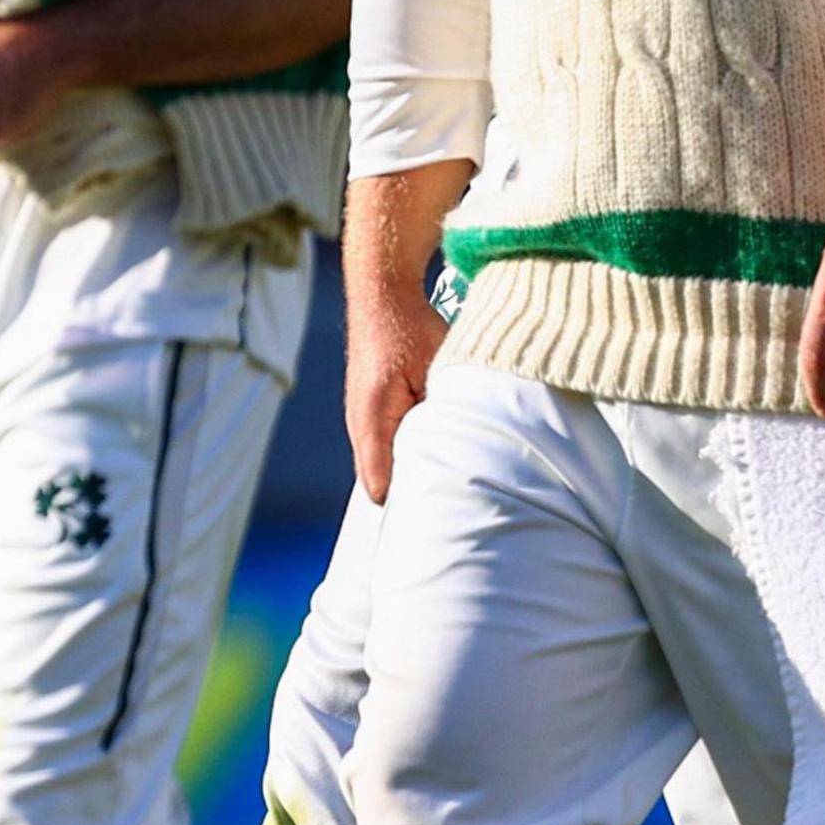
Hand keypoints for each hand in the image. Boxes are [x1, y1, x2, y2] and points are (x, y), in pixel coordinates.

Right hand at [346, 283, 444, 504]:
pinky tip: (436, 461)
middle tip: (450, 520)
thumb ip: (443, 414)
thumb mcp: (435, 370)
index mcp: (371, 422)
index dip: (407, 510)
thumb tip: (463, 455)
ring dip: (411, 477)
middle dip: (412, 500)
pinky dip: (408, 458)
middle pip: (381, 485)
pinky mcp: (372, 413)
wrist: (383, 295)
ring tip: (446, 496)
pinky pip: (388, 450)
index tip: (436, 529)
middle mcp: (361, 427)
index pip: (381, 488)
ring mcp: (363, 421)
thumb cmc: (409, 327)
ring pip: (384, 468)